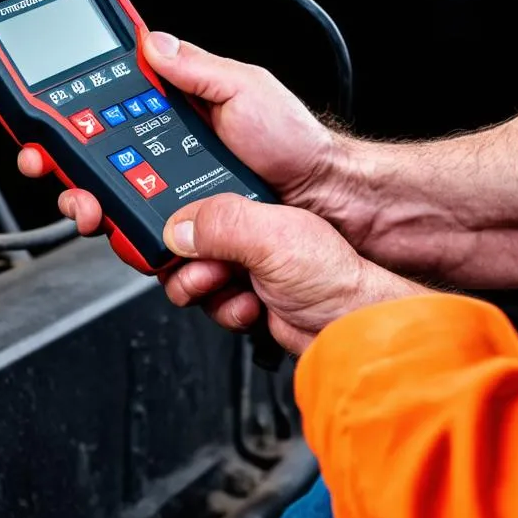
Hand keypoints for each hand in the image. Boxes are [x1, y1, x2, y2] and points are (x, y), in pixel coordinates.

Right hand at [17, 31, 337, 234]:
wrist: (325, 196)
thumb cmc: (292, 140)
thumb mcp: (244, 88)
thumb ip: (195, 68)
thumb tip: (152, 43)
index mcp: (166, 120)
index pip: (96, 122)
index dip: (59, 131)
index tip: (38, 138)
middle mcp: (161, 163)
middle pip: (93, 178)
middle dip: (72, 188)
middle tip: (75, 195)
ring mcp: (174, 204)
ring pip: (117, 220)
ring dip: (105, 225)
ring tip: (113, 224)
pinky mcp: (191, 242)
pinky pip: (157, 254)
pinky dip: (153, 257)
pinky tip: (165, 253)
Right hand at [159, 194, 430, 355]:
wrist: (354, 324)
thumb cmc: (334, 270)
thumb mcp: (272, 238)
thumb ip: (220, 226)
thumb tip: (177, 228)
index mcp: (250, 193)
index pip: (193, 194)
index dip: (172, 215)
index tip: (164, 237)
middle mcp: (246, 223)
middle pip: (184, 238)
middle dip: (185, 260)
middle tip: (203, 267)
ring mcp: (246, 258)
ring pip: (193, 273)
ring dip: (204, 287)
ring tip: (229, 286)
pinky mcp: (246, 290)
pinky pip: (211, 300)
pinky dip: (224, 308)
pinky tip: (249, 305)